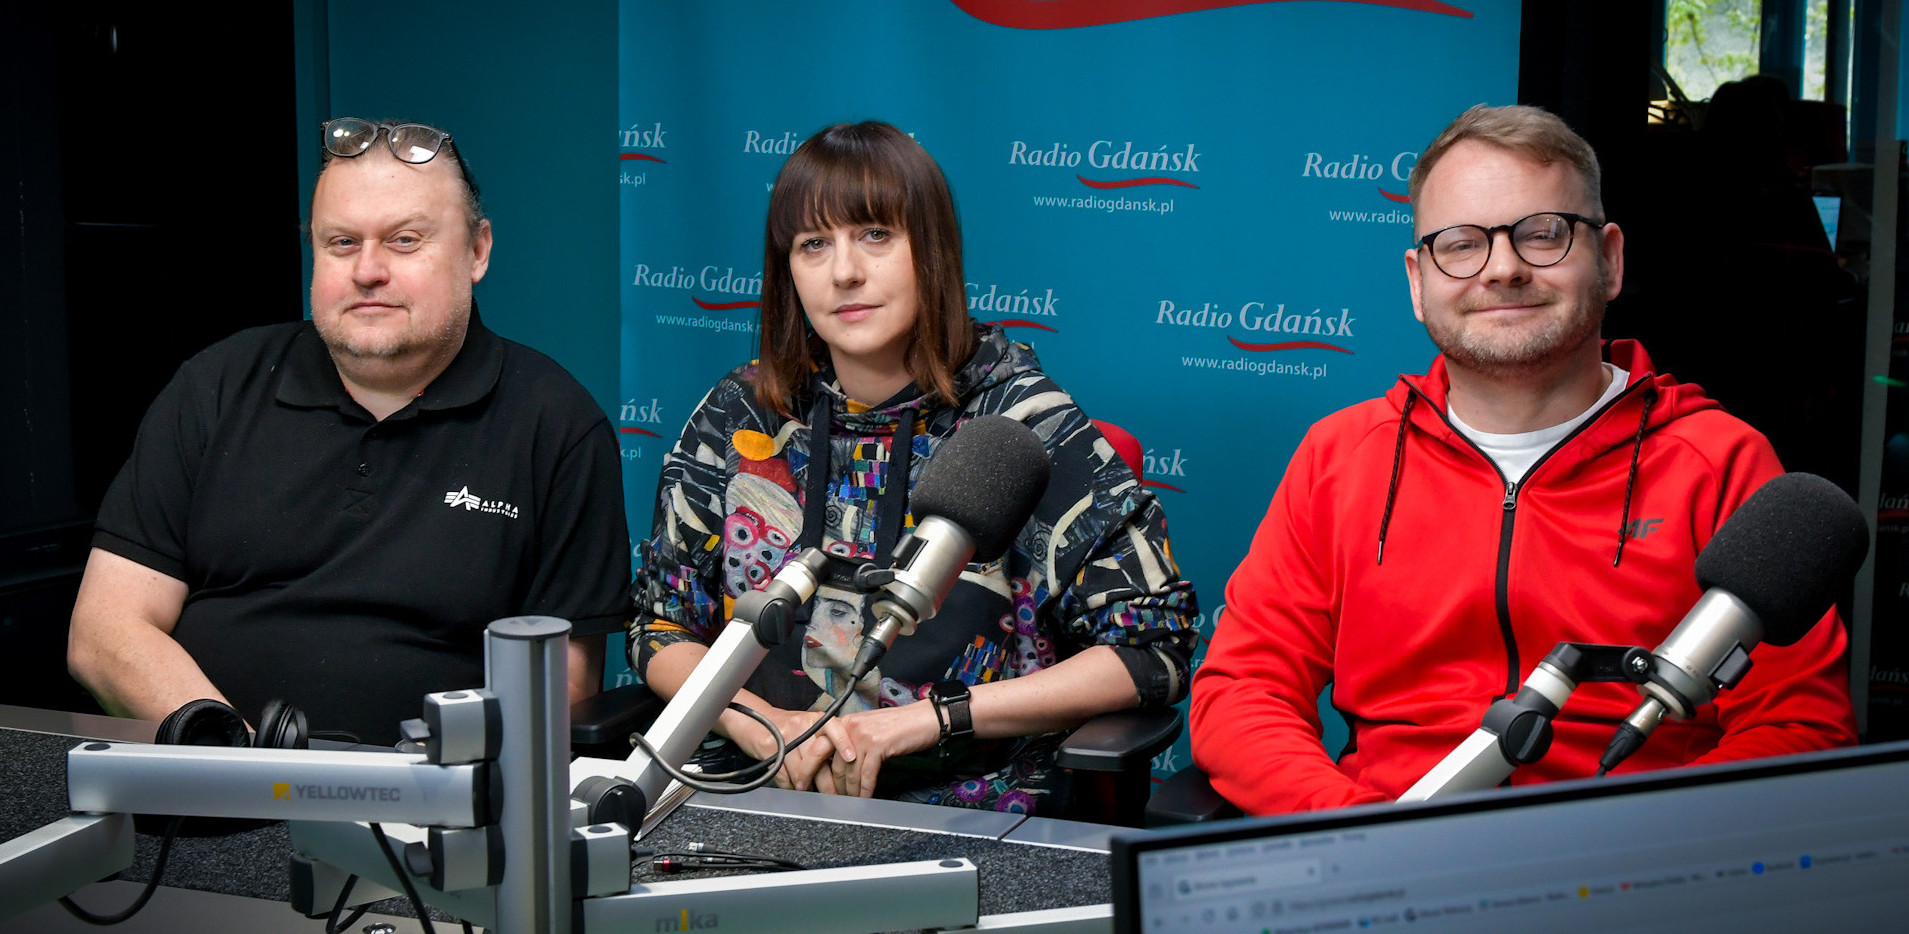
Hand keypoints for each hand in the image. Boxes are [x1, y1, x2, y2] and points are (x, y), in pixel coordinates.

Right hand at [731, 707, 839, 793]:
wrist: (755, 720)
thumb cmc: (788, 729)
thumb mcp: (809, 729)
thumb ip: (826, 743)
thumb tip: (845, 769)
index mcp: (815, 720)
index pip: (833, 727)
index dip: (843, 742)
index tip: (851, 758)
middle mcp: (802, 725)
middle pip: (817, 757)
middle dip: (827, 782)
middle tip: (833, 795)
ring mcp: (785, 736)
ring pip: (801, 770)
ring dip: (806, 786)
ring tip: (810, 790)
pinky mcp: (770, 749)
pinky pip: (785, 775)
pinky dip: (790, 786)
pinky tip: (793, 786)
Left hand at [823, 702, 942, 797]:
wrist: (924, 718)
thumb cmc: (899, 726)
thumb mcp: (868, 729)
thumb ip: (850, 742)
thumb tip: (838, 766)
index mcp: (845, 722)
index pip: (819, 748)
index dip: (814, 768)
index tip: (811, 784)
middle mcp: (850, 727)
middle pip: (834, 765)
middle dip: (834, 788)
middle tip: (834, 801)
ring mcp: (863, 736)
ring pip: (850, 772)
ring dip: (851, 792)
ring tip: (852, 803)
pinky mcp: (878, 745)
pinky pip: (867, 775)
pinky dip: (866, 790)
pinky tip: (866, 797)